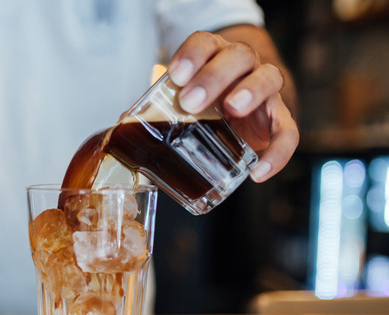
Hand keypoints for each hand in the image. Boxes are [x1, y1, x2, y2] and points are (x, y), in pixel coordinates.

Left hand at [166, 29, 298, 182]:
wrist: (241, 103)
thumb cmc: (204, 99)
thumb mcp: (180, 98)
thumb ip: (157, 107)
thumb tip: (125, 125)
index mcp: (214, 56)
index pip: (206, 43)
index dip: (192, 55)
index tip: (176, 75)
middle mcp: (244, 66)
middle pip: (237, 57)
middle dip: (214, 76)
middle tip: (191, 101)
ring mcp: (264, 90)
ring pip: (268, 79)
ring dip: (250, 91)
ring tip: (232, 108)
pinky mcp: (278, 120)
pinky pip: (288, 133)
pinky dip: (278, 152)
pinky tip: (259, 171)